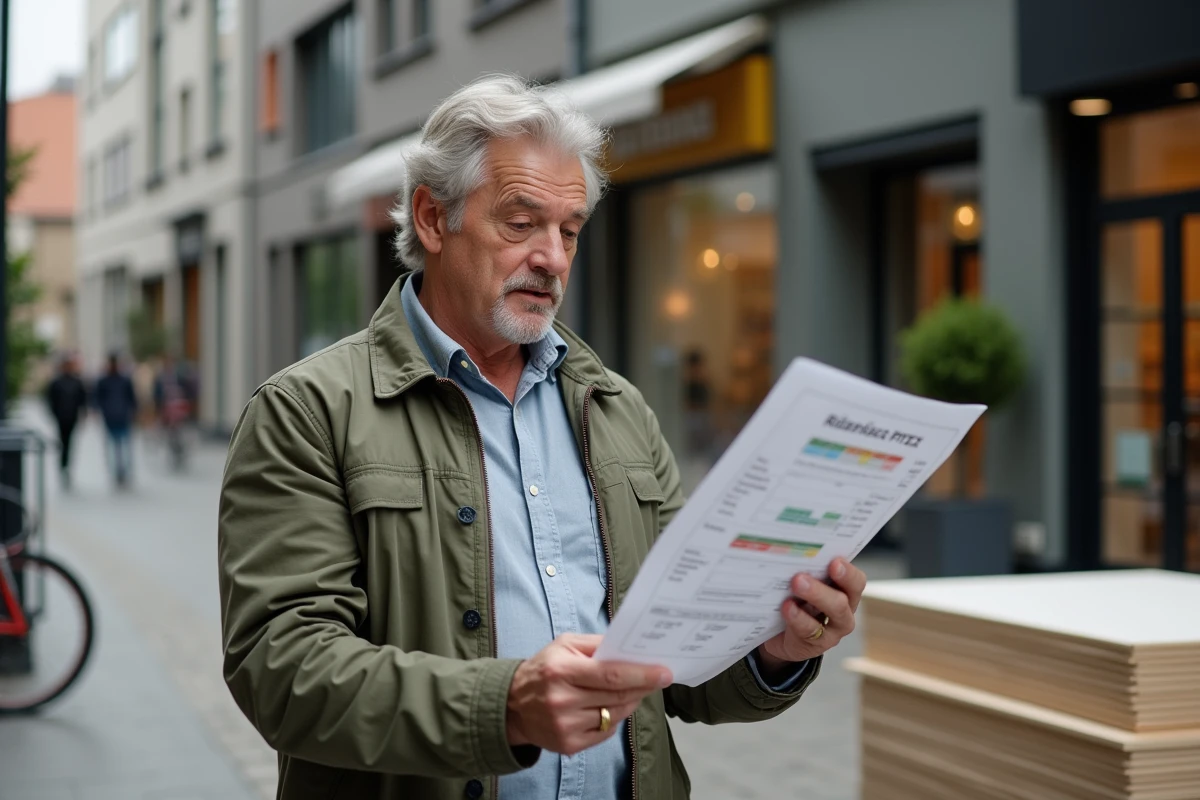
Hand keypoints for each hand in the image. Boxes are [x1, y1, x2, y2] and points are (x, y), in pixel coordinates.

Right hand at [506, 634, 671, 755]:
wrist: (512, 705)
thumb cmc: (544, 669)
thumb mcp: (564, 645)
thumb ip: (596, 643)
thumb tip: (630, 647)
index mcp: (561, 671)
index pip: (610, 675)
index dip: (641, 674)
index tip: (664, 673)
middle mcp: (562, 700)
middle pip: (617, 696)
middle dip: (642, 686)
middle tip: (657, 678)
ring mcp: (566, 726)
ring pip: (615, 715)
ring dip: (630, 702)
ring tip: (633, 690)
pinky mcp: (568, 745)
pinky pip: (605, 731)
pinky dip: (614, 718)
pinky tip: (610, 707)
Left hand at [756, 557, 866, 675]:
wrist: (780, 637)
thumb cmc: (795, 602)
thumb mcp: (802, 585)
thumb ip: (805, 571)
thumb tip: (792, 553)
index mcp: (844, 592)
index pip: (856, 581)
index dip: (848, 572)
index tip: (835, 561)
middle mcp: (843, 612)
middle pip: (843, 599)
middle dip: (823, 586)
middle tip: (802, 576)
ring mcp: (832, 631)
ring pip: (833, 614)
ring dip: (814, 597)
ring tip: (796, 585)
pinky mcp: (815, 644)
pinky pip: (810, 630)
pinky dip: (797, 617)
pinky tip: (786, 607)